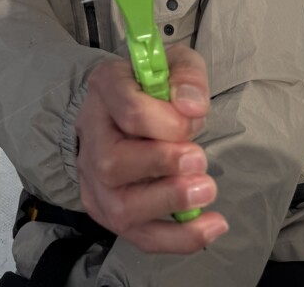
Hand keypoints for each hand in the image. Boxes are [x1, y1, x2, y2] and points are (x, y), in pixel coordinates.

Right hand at [74, 46, 227, 252]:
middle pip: (113, 163)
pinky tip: (213, 225)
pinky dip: (180, 238)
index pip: (128, 109)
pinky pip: (140, 237)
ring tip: (207, 190)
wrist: (128, 111)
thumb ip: (187, 76)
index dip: (168, 120)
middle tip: (200, 159)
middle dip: (163, 165)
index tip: (195, 117)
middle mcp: (90, 135)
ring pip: (121, 207)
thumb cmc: (154, 88)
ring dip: (171, 202)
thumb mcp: (175, 64)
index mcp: (105, 89)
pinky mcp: (108, 211)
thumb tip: (191, 107)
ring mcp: (94, 179)